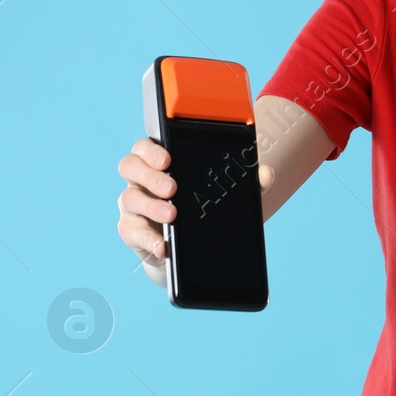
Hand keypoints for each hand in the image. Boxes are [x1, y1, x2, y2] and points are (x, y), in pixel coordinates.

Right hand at [117, 137, 274, 281]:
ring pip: (129, 198)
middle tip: (172, 188)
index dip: (152, 151)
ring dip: (151, 206)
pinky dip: (148, 240)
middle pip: (130, 166)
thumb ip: (247, 182)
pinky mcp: (132, 231)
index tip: (168, 159)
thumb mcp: (226, 194)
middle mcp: (141, 180)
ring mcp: (133, 205)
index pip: (146, 147)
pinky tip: (163, 246)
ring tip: (173, 216)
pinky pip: (131, 232)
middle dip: (150, 175)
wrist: (193, 249)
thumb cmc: (205, 208)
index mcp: (159, 163)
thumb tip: (266, 173)